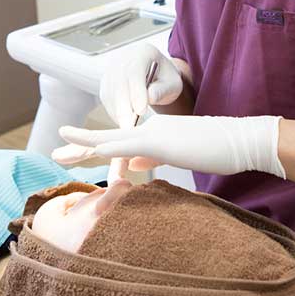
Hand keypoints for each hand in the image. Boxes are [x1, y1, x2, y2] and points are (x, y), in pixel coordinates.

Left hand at [52, 114, 286, 177]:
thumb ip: (153, 157)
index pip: (117, 142)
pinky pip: (129, 146)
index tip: (73, 154)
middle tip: (54, 153)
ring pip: (111, 140)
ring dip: (83, 146)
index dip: (93, 148)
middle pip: (107, 139)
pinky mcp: (162, 141)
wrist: (240, 139)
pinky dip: (108, 149)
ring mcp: (154, 134)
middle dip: (79, 147)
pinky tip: (92, 152)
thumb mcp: (179, 153)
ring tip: (59, 151)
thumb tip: (131, 166)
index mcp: (153, 133)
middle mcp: (149, 129)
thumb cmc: (216, 148)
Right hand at [100, 43, 182, 128]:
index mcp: (143, 52)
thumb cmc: (166, 78)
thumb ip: (162, 89)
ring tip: (128, 129)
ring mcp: (112, 70)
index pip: (135, 71)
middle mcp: (124, 59)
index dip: (136, 92)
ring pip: (110, 92)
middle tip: (129, 127)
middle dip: (123, 107)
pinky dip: (114, 112)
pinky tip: (123, 123)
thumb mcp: (172, 83)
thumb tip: (149, 97)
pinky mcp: (106, 82)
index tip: (141, 111)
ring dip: (117, 112)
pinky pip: (107, 99)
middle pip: (119, 83)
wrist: (156, 74)